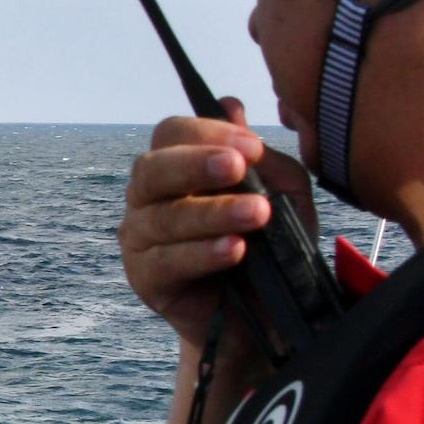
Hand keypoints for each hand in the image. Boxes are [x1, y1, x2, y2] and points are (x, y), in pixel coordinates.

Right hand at [119, 98, 316, 347]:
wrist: (264, 318)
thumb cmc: (270, 248)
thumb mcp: (283, 196)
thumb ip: (262, 158)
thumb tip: (231, 106)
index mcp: (176, 167)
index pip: (172, 134)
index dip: (207, 133)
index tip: (252, 146)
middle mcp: (148, 197)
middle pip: (152, 168)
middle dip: (195, 164)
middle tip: (239, 167)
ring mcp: (140, 238)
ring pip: (163, 217)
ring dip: (212, 212)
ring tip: (256, 215)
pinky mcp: (145, 278)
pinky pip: (166, 261)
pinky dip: (201, 253)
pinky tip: (234, 250)